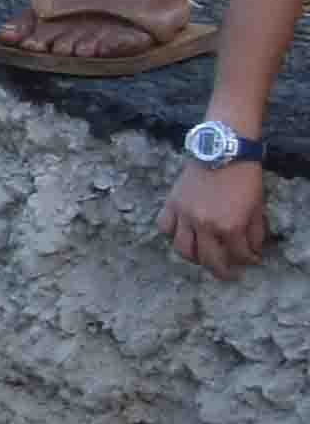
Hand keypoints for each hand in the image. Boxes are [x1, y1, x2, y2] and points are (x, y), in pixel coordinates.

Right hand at [167, 153, 272, 271]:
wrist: (223, 151)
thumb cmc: (245, 178)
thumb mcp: (258, 207)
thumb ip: (255, 232)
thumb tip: (251, 249)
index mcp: (230, 226)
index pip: (240, 256)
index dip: (250, 261)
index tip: (253, 260)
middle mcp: (204, 226)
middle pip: (210, 260)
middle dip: (222, 271)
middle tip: (228, 273)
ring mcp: (185, 215)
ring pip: (183, 249)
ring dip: (194, 258)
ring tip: (202, 258)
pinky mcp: (172, 204)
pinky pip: (165, 227)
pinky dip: (173, 234)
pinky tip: (183, 234)